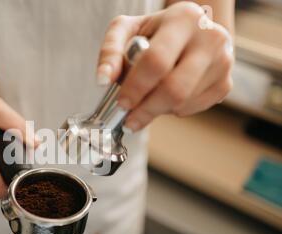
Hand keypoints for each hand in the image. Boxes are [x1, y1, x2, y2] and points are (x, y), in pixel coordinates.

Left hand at [97, 1, 233, 130]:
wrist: (190, 30)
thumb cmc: (155, 32)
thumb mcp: (127, 30)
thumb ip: (110, 51)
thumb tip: (102, 79)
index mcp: (183, 19)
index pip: (156, 60)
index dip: (136, 87)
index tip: (121, 104)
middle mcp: (211, 38)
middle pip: (175, 88)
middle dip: (147, 109)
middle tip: (130, 120)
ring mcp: (223, 62)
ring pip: (183, 102)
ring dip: (158, 110)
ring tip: (147, 100)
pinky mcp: (226, 82)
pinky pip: (193, 108)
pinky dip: (174, 110)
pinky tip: (166, 97)